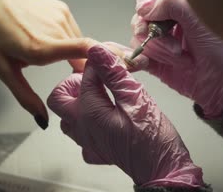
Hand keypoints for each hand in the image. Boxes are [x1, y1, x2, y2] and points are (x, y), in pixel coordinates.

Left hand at [0, 0, 94, 126]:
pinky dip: (68, 40)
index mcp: (40, 47)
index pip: (85, 50)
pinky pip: (74, 31)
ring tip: (49, 54)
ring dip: (73, 55)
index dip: (104, 62)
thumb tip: (43, 121)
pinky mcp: (63, 8)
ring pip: (80, 45)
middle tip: (68, 79)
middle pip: (84, 56)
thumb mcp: (4, 70)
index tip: (112, 76)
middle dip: (82, 70)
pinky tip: (50, 39)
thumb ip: (25, 97)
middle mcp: (55, 28)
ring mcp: (61, 15)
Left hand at [47, 45, 205, 187]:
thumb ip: (114, 73)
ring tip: (101, 96)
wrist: (163, 170)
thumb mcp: (135, 98)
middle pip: (59, 97)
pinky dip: (88, 122)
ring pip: (67, 116)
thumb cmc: (152, 139)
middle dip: (75, 82)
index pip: (85, 74)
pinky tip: (106, 118)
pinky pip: (81, 134)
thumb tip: (98, 51)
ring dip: (79, 102)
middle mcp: (82, 128)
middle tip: (97, 78)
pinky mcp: (97, 151)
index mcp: (89, 112)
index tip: (117, 59)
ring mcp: (87, 142)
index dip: (102, 61)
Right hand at [131, 0, 222, 118]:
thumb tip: (143, 8)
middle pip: (139, 19)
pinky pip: (135, 57)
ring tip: (181, 61)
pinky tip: (141, 63)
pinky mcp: (156, 63)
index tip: (156, 20)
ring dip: (158, 52)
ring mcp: (160, 42)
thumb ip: (172, 4)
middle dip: (156, 36)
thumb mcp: (202, 19)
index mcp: (179, 3)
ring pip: (138, 40)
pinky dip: (135, 59)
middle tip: (177, 48)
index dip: (147, 6)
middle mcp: (167, 20)